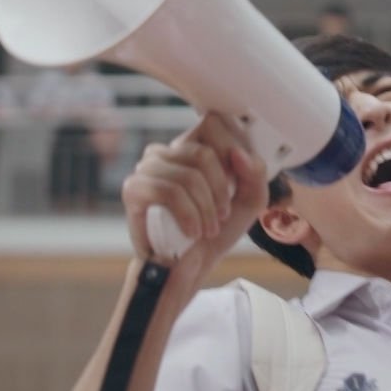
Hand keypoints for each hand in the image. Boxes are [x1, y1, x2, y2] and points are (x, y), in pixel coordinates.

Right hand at [121, 112, 266, 278]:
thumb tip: (240, 154)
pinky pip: (169, 192)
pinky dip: (188, 215)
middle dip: (221, 191)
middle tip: (221, 216)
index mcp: (192, 147)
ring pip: (189, 175)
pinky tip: (192, 232)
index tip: (236, 184)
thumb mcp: (249, 201)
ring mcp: (148, 168)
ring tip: (207, 229)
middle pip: (205, 152)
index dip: (232, 151)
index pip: (214, 123)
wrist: (186, 268)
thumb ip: (256, 175)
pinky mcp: (134, 189)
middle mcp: (168, 152)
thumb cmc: (214, 233)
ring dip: (206, 209)